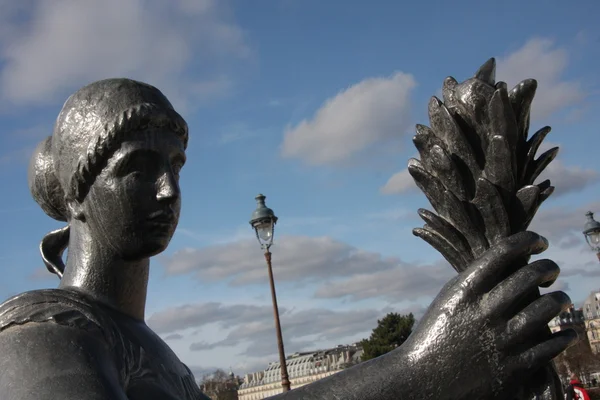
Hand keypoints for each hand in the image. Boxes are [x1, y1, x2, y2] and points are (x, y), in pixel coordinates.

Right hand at [404, 231, 576, 398]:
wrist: (423, 381)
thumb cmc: (435, 335)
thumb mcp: (449, 299)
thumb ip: (476, 280)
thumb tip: (509, 262)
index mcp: (465, 290)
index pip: (504, 251)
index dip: (529, 239)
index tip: (539, 242)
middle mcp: (485, 311)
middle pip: (531, 274)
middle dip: (549, 267)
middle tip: (550, 271)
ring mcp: (501, 339)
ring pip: (548, 307)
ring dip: (561, 299)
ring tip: (561, 299)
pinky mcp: (514, 367)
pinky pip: (551, 346)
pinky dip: (564, 336)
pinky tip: (566, 332)